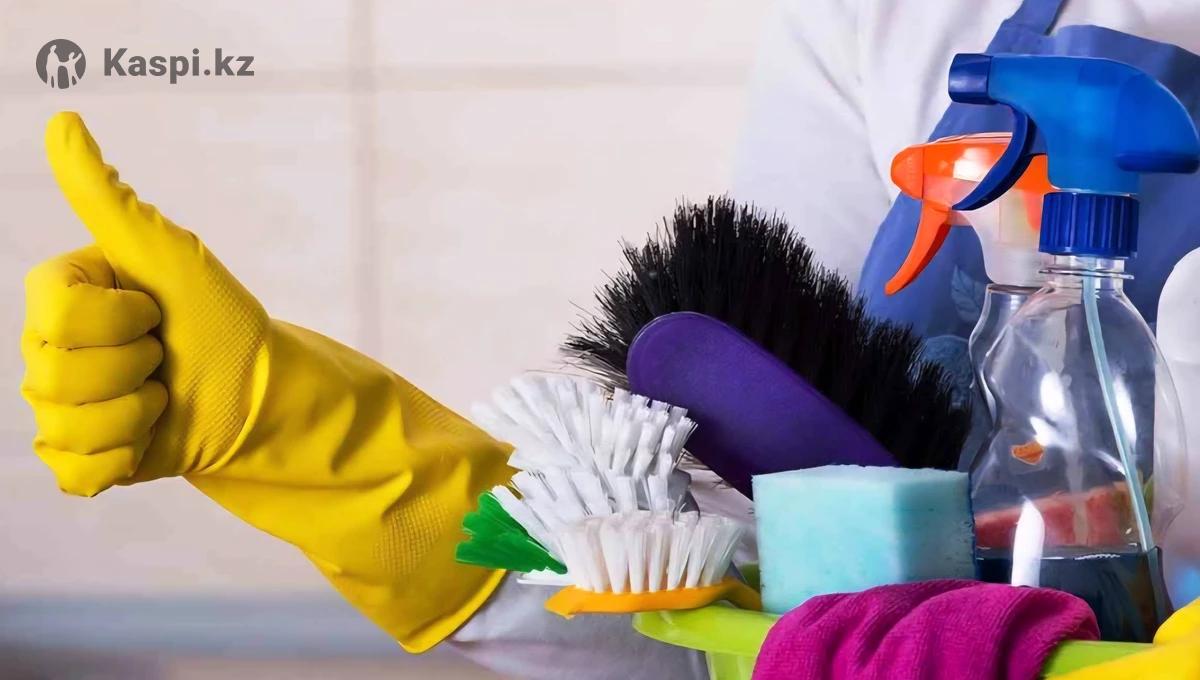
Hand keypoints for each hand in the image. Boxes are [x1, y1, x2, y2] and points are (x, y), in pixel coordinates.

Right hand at [22, 112, 268, 494]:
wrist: (258, 393)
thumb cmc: (220, 318)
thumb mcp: (168, 255)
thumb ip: (107, 198)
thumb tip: (62, 120)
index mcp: (59, 296)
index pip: (54, 315)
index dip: (118, 320)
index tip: (153, 311)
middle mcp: (46, 349)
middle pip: (53, 376)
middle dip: (133, 369)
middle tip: (162, 356)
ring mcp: (58, 406)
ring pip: (65, 425)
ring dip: (136, 414)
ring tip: (161, 396)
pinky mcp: (79, 456)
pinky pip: (73, 472)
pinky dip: (123, 459)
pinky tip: (148, 437)